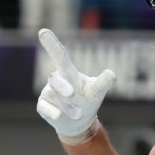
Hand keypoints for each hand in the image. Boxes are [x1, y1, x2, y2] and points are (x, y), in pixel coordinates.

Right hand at [36, 29, 114, 144]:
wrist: (79, 122)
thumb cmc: (88, 100)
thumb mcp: (97, 90)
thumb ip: (103, 82)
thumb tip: (112, 74)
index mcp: (68, 72)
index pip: (59, 55)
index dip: (51, 43)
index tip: (43, 31)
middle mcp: (56, 81)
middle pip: (54, 78)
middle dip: (62, 85)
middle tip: (73, 93)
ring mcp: (48, 93)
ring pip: (52, 96)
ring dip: (66, 106)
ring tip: (79, 114)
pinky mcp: (42, 107)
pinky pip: (44, 107)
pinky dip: (52, 112)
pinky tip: (59, 116)